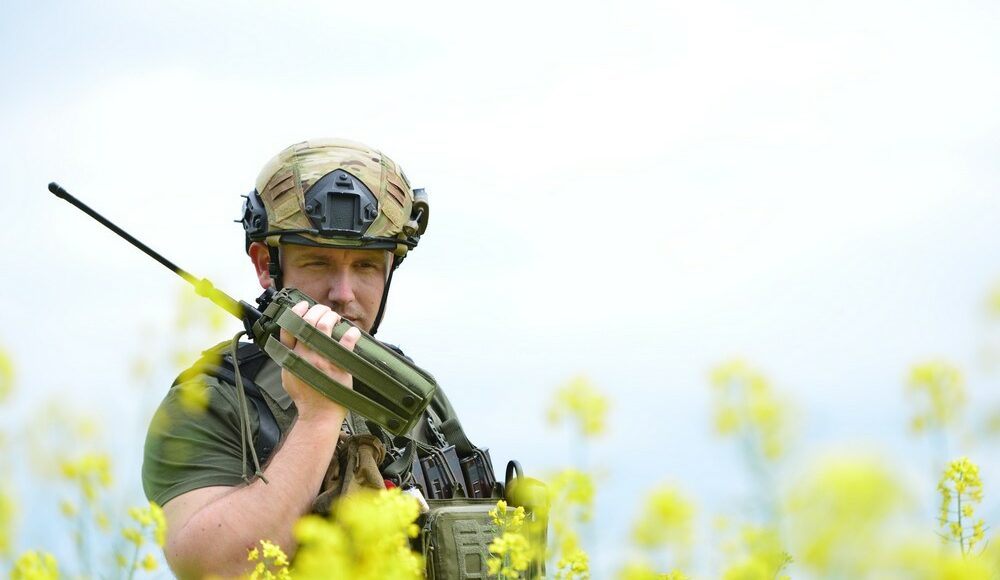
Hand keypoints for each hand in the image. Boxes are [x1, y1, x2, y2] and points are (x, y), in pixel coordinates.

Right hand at [279, 301, 360, 423]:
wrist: (318, 415)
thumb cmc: (305, 396)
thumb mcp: (288, 375)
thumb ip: (288, 357)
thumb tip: (289, 341)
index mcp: (291, 356)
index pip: (288, 327)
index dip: (296, 312)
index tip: (304, 306)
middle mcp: (304, 355)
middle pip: (308, 321)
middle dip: (318, 310)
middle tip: (325, 313)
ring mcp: (321, 360)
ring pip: (324, 326)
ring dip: (332, 316)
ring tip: (336, 319)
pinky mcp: (338, 367)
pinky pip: (345, 343)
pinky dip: (350, 333)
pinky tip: (352, 332)